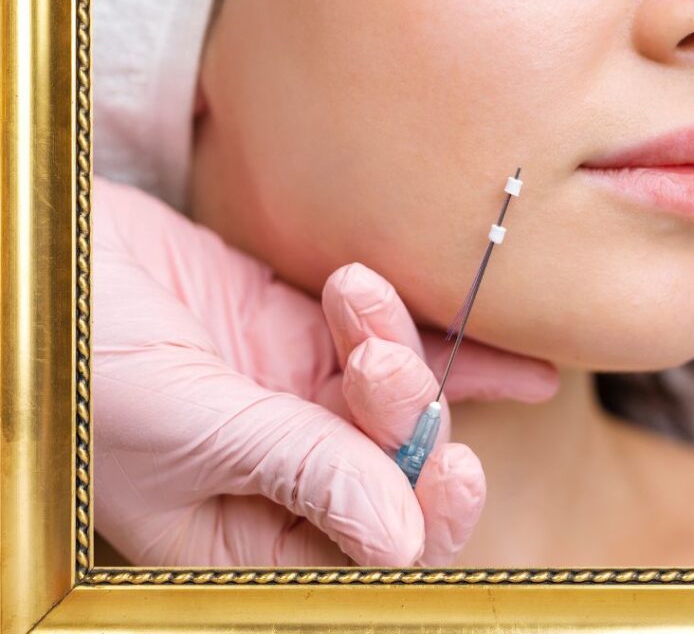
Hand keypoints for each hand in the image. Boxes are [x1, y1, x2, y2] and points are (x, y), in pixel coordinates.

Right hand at [91, 175, 557, 567]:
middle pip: (392, 471)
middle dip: (408, 422)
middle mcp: (279, 475)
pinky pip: (384, 342)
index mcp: (239, 534)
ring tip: (354, 299)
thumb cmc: (81, 365)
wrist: (47, 262)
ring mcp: (292, 399)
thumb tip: (401, 537)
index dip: (420, 520)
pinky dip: (444, 345)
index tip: (452, 471)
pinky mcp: (295, 331)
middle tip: (375, 366)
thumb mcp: (185, 432)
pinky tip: (523, 367)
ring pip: (393, 398)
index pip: (358, 554)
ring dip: (399, 356)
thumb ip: (296, 470)